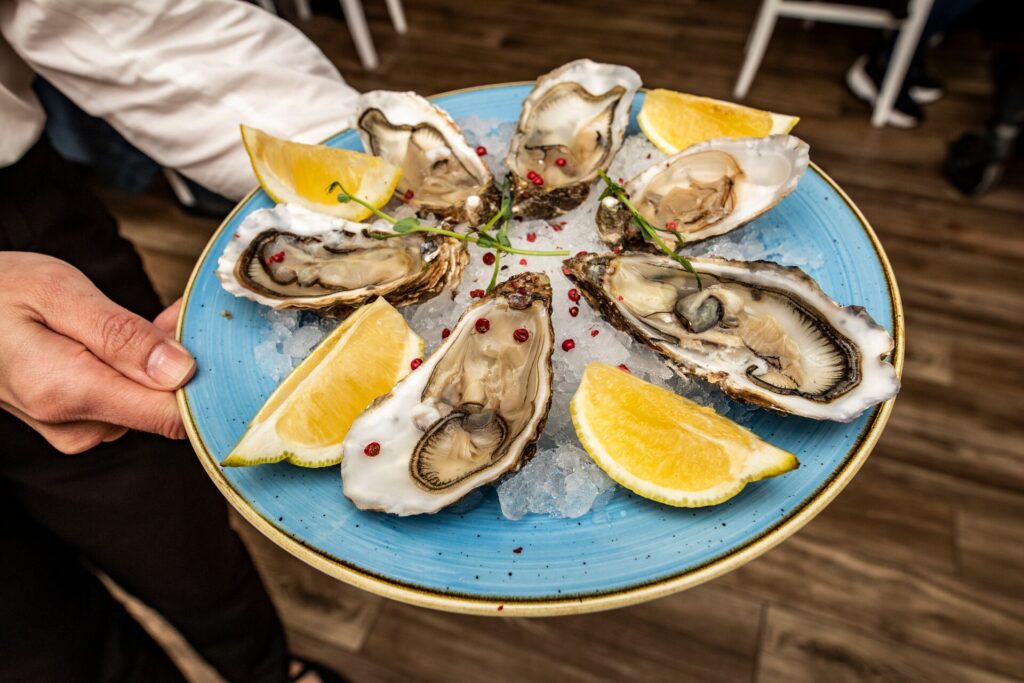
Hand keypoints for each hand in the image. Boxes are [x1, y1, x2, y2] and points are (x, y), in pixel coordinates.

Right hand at [0, 252, 195, 453]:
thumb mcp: (59, 293)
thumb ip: (121, 335)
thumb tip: (181, 370)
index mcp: (70, 393)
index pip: (171, 415)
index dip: (206, 383)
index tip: (220, 349)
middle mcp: (76, 424)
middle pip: (165, 405)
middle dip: (183, 361)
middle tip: (180, 316)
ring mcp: (76, 429)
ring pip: (149, 399)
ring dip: (160, 361)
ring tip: (144, 321)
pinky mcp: (78, 423)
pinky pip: (129, 397)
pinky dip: (140, 368)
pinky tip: (134, 338)